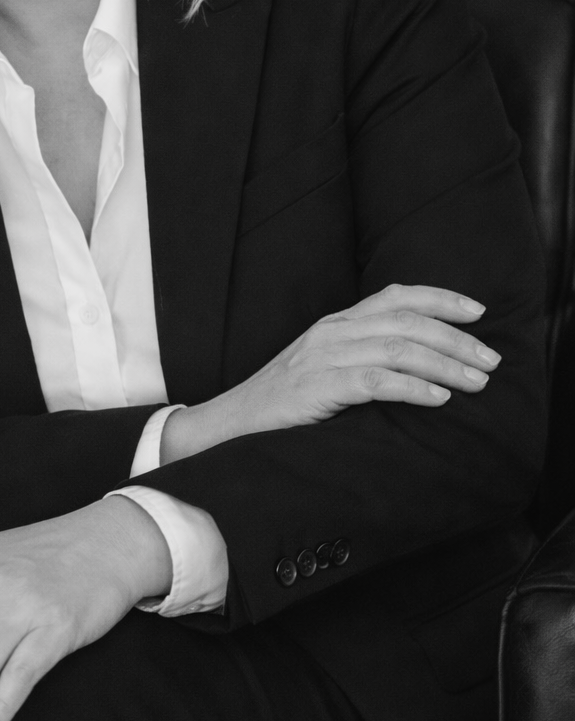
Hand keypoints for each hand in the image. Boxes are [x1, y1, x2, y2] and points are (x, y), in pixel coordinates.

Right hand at [162, 284, 499, 462]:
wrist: (231, 424)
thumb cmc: (284, 403)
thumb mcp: (325, 367)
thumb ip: (362, 356)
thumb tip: (421, 363)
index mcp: (336, 323)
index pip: (395, 296)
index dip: (441, 299)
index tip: (479, 312)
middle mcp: (332, 332)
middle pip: (406, 321)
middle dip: (456, 339)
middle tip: (491, 360)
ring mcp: (323, 358)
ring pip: (398, 348)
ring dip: (445, 364)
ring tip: (476, 382)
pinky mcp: (318, 387)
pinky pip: (375, 382)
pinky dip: (413, 387)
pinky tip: (438, 398)